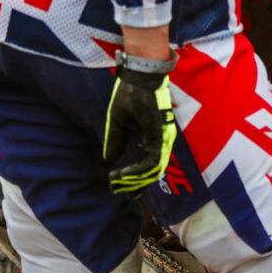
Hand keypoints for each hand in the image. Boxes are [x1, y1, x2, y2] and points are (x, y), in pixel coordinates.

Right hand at [103, 65, 177, 195]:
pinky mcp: (159, 135)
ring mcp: (161, 138)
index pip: (147, 165)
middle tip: (121, 193)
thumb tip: (110, 160)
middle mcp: (160, 140)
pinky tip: (123, 175)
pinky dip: (138, 171)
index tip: (118, 185)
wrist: (138, 79)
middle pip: (153, 171)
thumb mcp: (118, 123)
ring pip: (153, 170)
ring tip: (119, 185)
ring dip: (135, 181)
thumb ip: (117, 141)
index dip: (135, 178)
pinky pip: (152, 160)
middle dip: (136, 185)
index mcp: (151, 137)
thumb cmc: (130, 96)